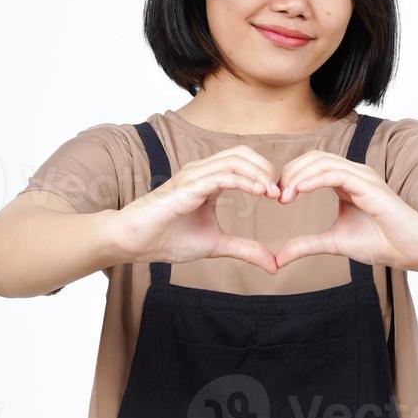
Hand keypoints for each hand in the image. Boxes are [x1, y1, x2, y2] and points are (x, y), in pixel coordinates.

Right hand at [109, 146, 283, 274]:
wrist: (134, 242)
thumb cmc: (167, 239)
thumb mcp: (216, 246)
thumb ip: (245, 249)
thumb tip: (273, 264)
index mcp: (208, 180)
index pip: (244, 163)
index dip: (266, 175)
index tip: (282, 197)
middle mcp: (201, 171)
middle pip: (243, 153)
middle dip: (267, 168)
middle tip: (283, 192)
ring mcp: (193, 175)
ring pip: (235, 159)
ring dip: (260, 173)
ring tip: (275, 192)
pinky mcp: (188, 186)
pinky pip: (222, 175)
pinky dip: (245, 181)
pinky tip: (261, 192)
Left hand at [270, 150, 417, 271]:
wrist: (412, 250)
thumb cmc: (382, 243)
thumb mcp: (334, 243)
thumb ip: (307, 245)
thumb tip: (278, 258)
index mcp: (347, 182)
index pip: (312, 165)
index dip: (290, 177)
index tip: (276, 198)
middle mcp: (355, 173)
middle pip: (313, 158)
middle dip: (290, 173)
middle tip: (275, 195)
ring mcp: (363, 176)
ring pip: (322, 162)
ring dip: (298, 175)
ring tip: (283, 195)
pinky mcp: (370, 185)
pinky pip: (337, 173)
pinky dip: (314, 179)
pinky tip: (299, 190)